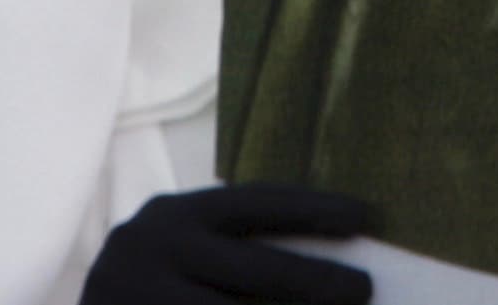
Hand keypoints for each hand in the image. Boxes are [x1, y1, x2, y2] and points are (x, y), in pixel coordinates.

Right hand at [81, 184, 374, 304]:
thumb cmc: (155, 287)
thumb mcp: (185, 251)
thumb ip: (237, 251)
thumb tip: (326, 271)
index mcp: (175, 215)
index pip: (255, 203)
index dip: (312, 207)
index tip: (364, 217)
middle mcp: (153, 248)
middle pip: (255, 270)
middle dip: (315, 283)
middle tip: (364, 289)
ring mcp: (134, 296)